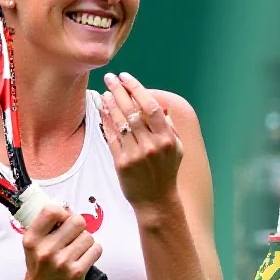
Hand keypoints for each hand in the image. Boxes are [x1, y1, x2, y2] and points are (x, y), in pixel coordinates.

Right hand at [21, 203, 102, 279]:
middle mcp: (46, 249)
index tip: (64, 220)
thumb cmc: (40, 267)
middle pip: (77, 221)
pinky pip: (96, 250)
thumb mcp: (34, 244)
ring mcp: (62, 262)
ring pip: (88, 236)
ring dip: (86, 241)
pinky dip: (93, 251)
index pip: (51, 211)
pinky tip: (84, 257)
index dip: (63, 212)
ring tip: (76, 250)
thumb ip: (47, 226)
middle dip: (78, 227)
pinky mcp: (77, 272)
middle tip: (73, 236)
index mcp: (33, 239)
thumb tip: (68, 210)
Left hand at [100, 72, 182, 212]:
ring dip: (110, 103)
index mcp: (167, 139)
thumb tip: (160, 106)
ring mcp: (135, 155)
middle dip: (119, 91)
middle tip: (110, 78)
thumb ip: (169, 128)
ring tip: (105, 91)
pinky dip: (106, 121)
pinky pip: (111, 137)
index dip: (137, 89)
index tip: (126, 77)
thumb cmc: (166, 172)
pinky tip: (103, 110)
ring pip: (120, 122)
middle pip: (132, 111)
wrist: (156, 201)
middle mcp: (152, 145)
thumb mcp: (176, 149)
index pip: (151, 107)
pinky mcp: (121, 163)